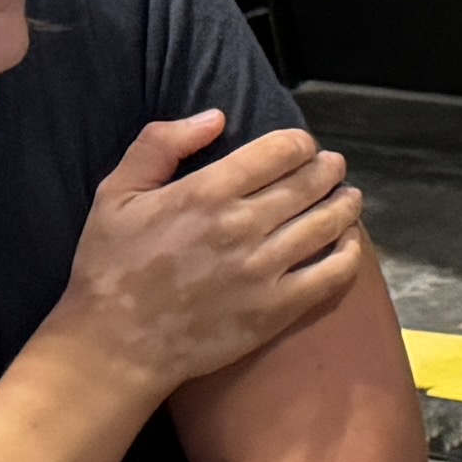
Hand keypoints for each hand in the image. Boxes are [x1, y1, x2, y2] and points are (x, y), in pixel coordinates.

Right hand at [54, 110, 369, 399]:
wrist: (116, 344)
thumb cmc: (111, 265)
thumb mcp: (115, 193)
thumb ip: (160, 144)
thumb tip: (216, 116)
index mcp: (206, 193)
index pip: (280, 152)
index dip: (300, 143)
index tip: (303, 146)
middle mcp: (243, 227)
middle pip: (310, 184)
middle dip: (328, 169)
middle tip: (334, 166)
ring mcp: (265, 269)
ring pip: (328, 224)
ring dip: (346, 205)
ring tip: (349, 197)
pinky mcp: (277, 308)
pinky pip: (333, 274)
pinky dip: (351, 252)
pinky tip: (350, 243)